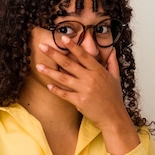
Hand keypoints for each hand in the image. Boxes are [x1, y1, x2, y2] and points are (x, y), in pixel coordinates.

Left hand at [37, 36, 139, 153]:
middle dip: (54, 54)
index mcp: (98, 71)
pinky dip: (56, 90)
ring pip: (63, 78)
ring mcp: (84, 90)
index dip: (73, 46)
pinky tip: (48, 85)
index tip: (63, 38)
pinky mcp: (79, 101)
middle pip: (69, 63)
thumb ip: (112, 62)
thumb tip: (112, 50)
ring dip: (50, 72)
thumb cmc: (114, 97)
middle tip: (42, 46)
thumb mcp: (116, 78)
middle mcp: (90, 79)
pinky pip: (65, 94)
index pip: (83, 55)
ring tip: (38, 66)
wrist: (113, 117)